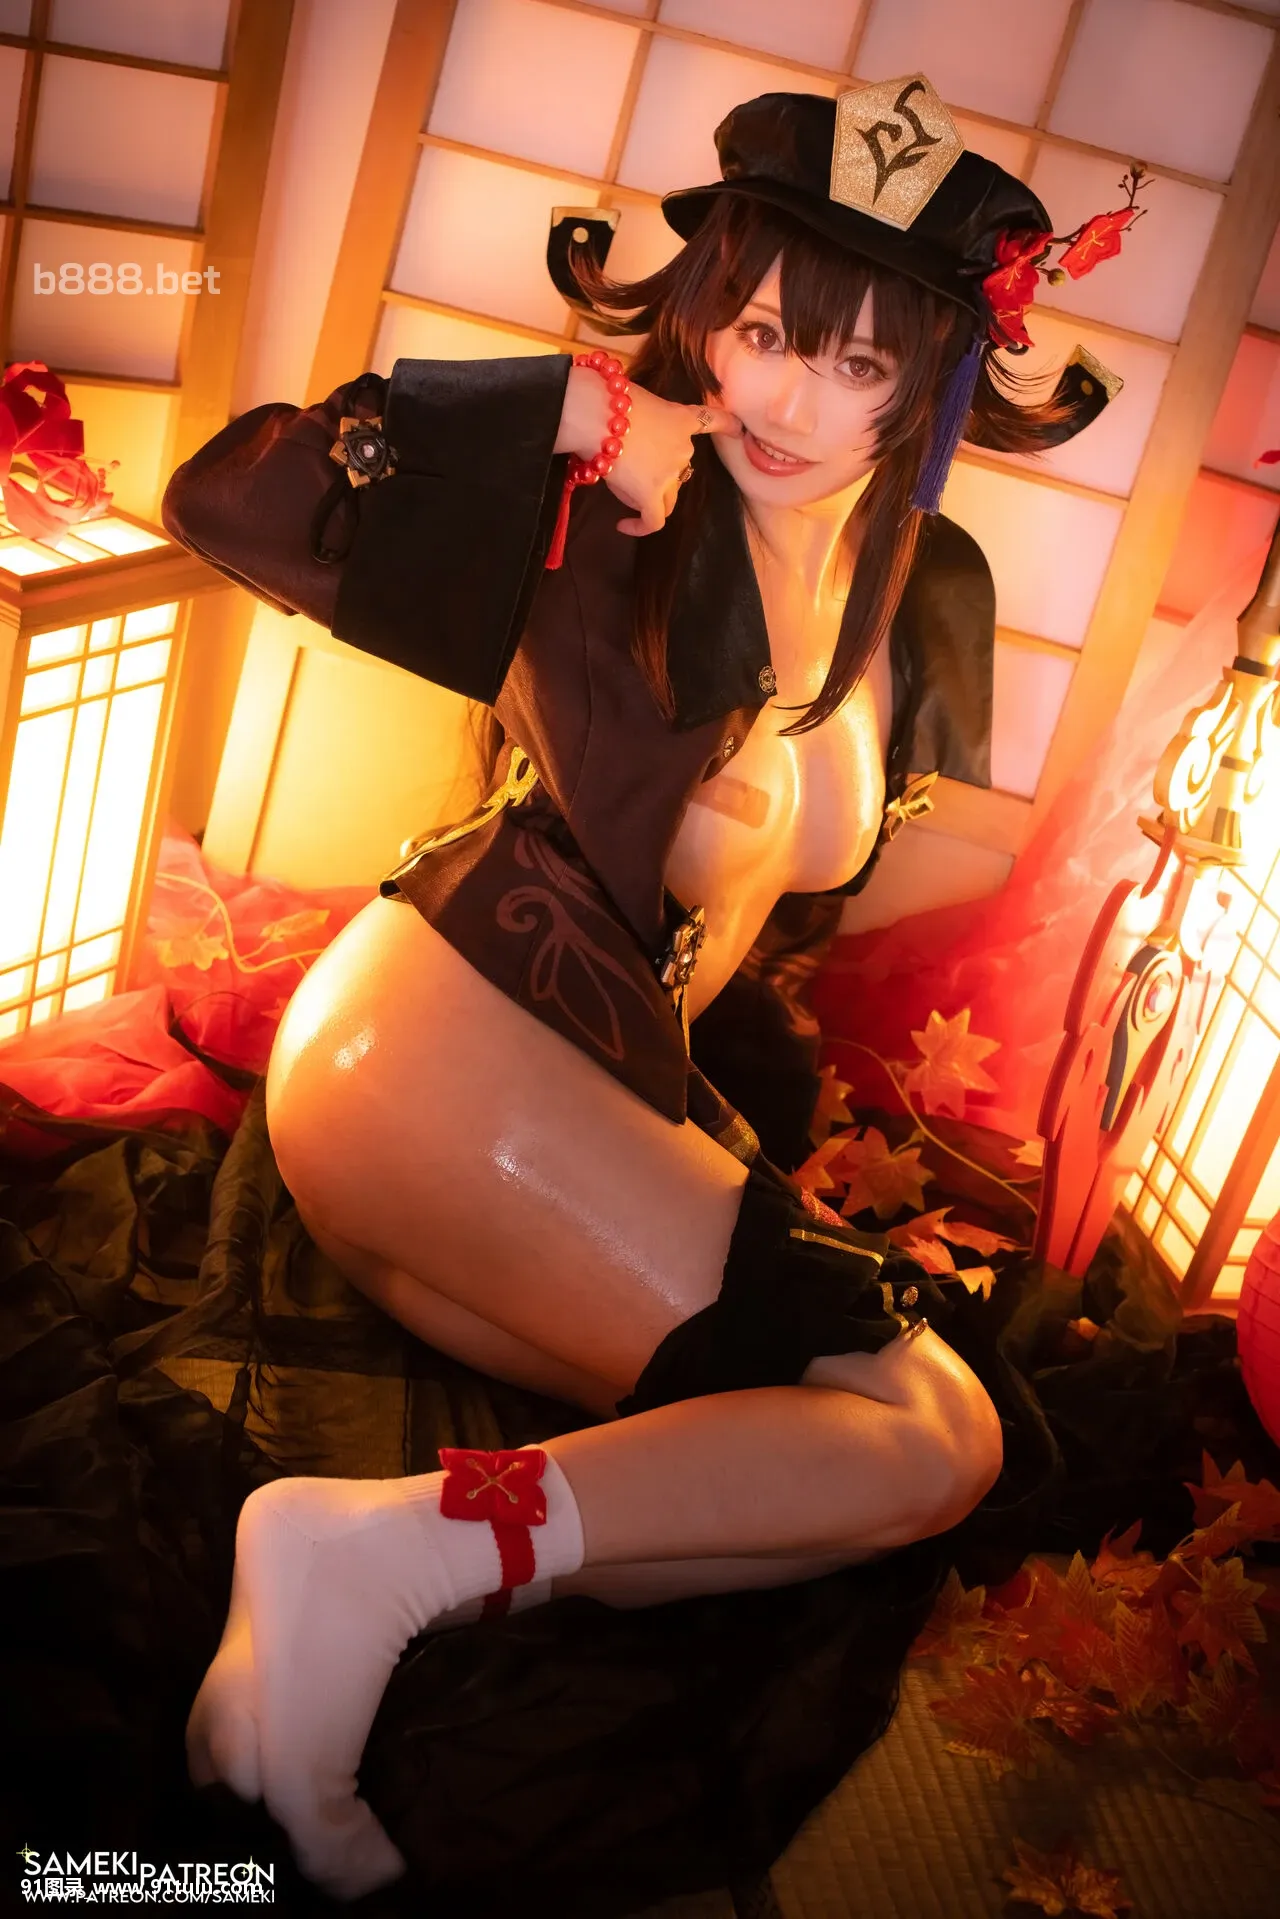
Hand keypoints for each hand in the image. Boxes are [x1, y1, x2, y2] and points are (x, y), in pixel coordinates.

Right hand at [557, 365, 741, 538]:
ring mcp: (670, 473)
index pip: (711, 421)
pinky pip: (653, 520)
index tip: (739, 429)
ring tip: (622, 489)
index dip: (727, 425)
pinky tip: (623, 526)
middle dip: (657, 474)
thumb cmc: (610, 399)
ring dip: (648, 497)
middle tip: (629, 468)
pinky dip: (640, 526)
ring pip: (667, 498)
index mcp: (681, 419)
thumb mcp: (637, 401)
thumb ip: (644, 420)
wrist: (599, 414)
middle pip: (678, 471)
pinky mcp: (651, 494)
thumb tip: (629, 439)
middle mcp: (683, 448)